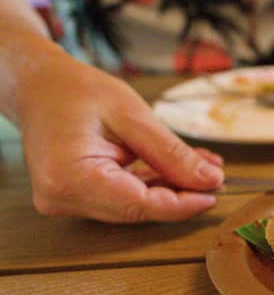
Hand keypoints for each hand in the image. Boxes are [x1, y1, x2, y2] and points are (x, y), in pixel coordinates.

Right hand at [16, 57, 224, 222]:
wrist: (38, 85)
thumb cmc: (75, 91)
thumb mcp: (132, 115)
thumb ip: (171, 153)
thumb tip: (209, 180)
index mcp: (69, 177)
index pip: (139, 205)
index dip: (182, 204)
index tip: (214, 194)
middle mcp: (62, 197)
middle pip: (137, 209)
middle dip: (180, 195)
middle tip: (215, 177)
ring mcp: (66, 201)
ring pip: (134, 205)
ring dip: (170, 188)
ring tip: (204, 167)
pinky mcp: (75, 197)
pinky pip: (123, 198)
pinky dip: (152, 184)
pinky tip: (179, 169)